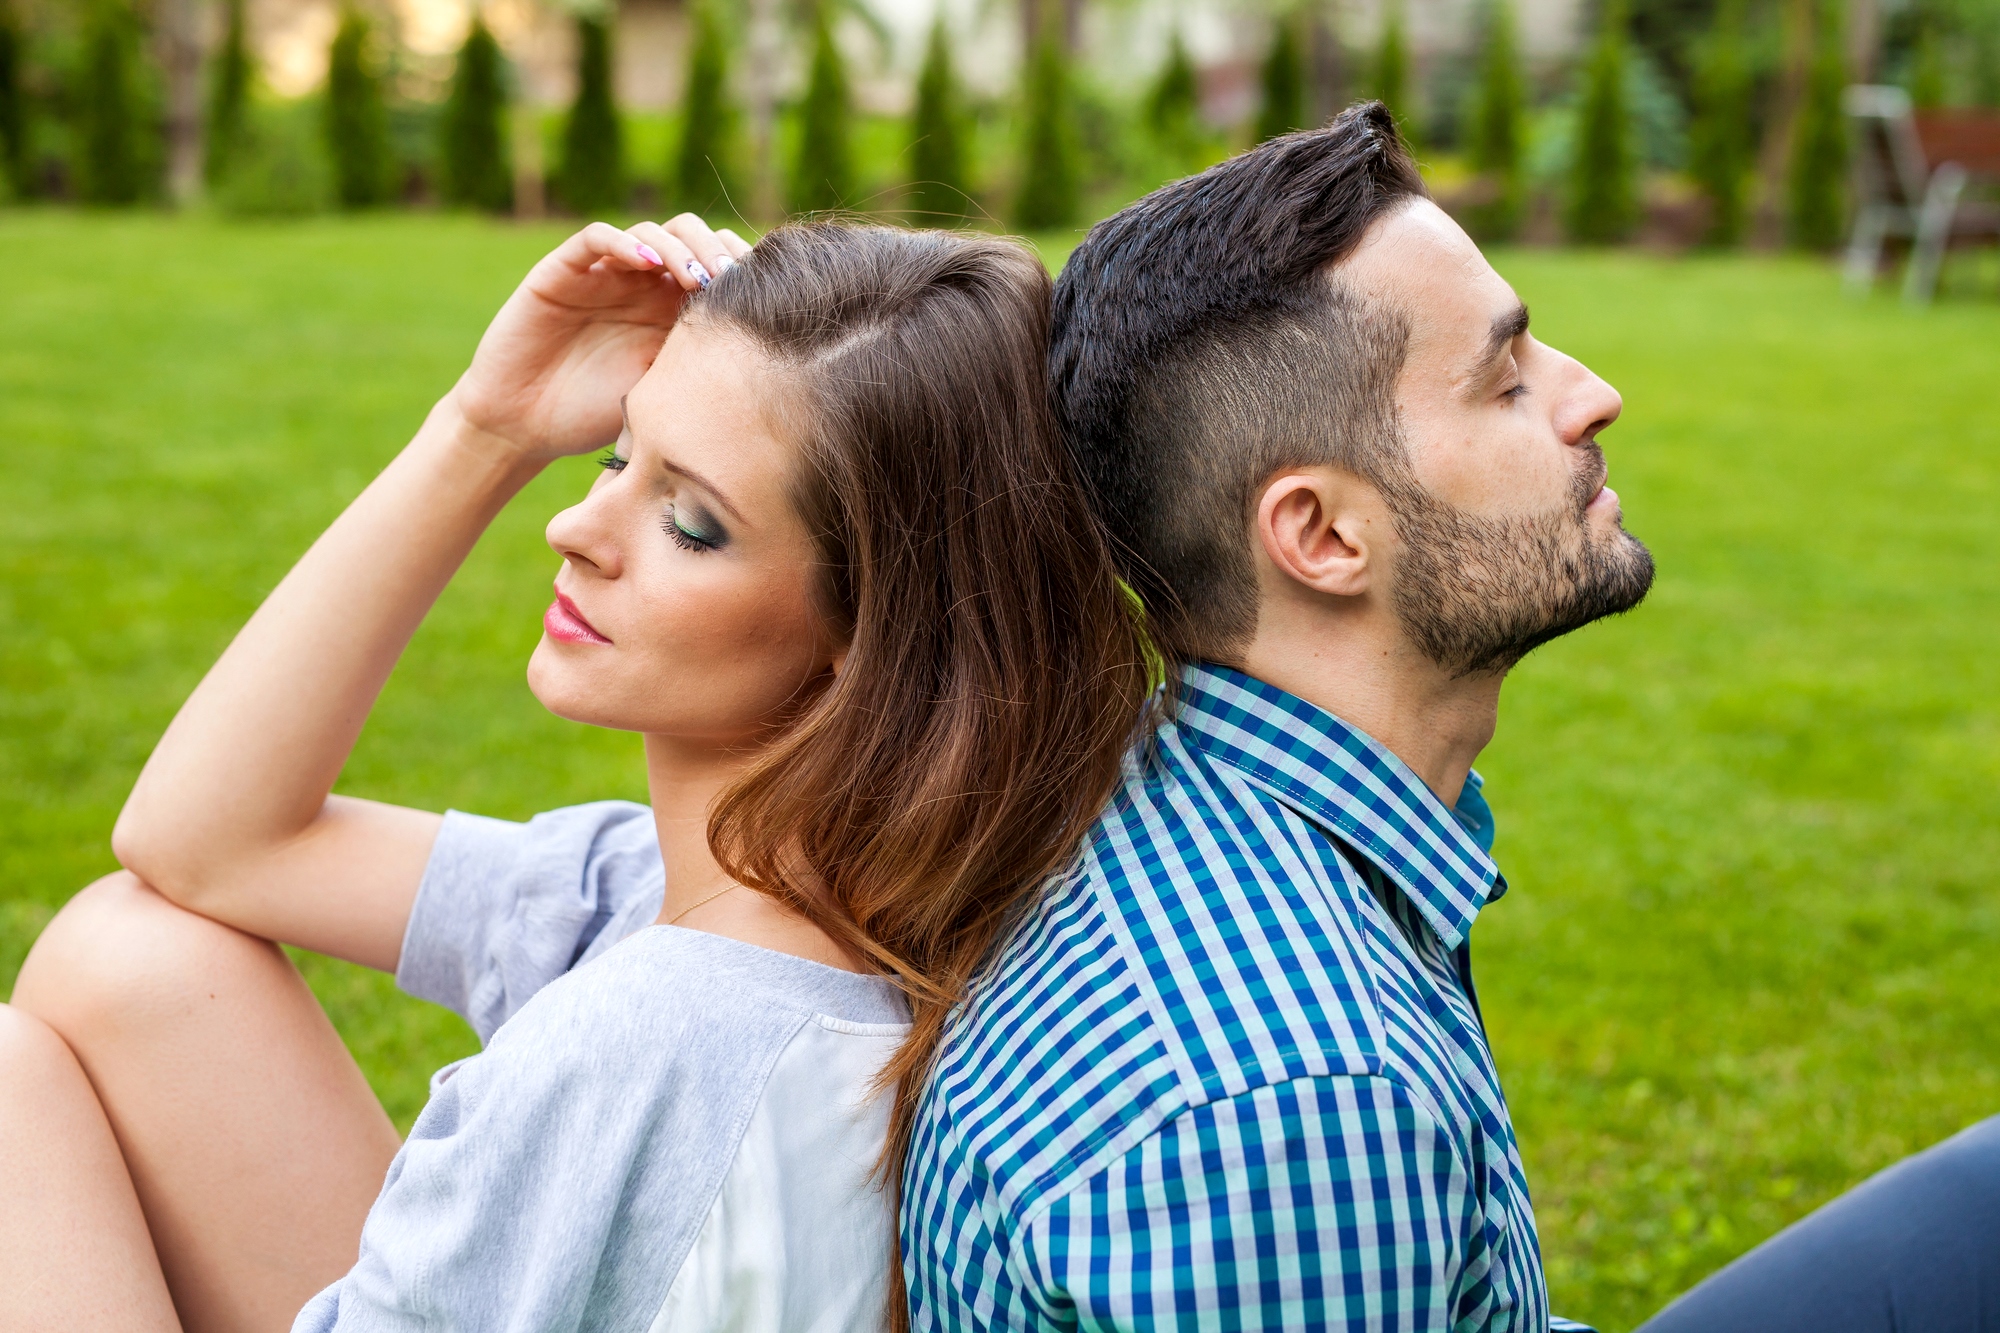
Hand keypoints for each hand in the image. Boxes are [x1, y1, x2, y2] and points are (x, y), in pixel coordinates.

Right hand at [448, 216, 752, 461]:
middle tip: (733, 279)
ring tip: (696, 276)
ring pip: (651, 232)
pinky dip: (624, 241)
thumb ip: (696, 359)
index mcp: (671, 309)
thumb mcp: (661, 390)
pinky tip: (647, 262)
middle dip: (717, 252)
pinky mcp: (562, 271)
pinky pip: (596, 238)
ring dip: (679, 247)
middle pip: (691, 238)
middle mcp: (641, 283)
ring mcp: (603, 273)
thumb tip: (764, 349)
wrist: (525, 426)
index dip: (739, 270)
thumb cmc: (594, 415)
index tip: (766, 291)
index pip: (715, 267)